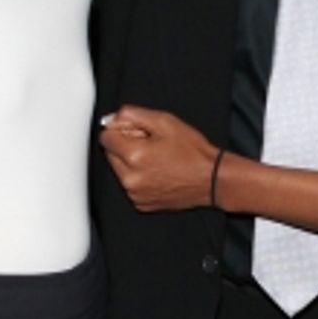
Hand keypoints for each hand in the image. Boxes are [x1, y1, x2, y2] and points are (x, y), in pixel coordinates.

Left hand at [99, 105, 217, 211]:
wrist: (212, 179)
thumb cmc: (193, 152)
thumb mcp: (165, 121)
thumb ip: (132, 114)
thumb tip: (111, 119)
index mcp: (134, 156)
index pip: (106, 137)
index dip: (122, 130)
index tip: (137, 132)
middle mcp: (131, 179)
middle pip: (110, 154)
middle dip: (126, 146)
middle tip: (151, 144)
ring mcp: (135, 194)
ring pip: (120, 171)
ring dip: (132, 163)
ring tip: (157, 159)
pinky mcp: (141, 203)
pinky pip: (130, 185)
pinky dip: (139, 178)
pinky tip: (159, 172)